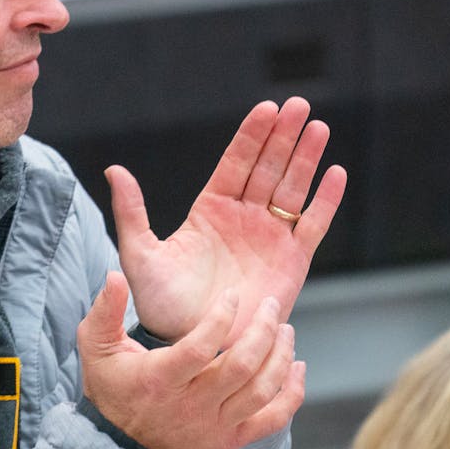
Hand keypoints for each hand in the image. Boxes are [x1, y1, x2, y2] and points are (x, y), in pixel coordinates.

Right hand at [77, 271, 305, 448]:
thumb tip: (114, 276)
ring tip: (285, 330)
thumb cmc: (112, 389)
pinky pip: (272, 421)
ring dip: (280, 358)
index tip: (232, 295)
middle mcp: (191, 405)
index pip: (199, 349)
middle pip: (241, 369)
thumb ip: (104, 310)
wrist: (121, 448)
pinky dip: (292, 395)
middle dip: (263, 332)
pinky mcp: (230, 439)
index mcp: (160, 380)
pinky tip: (297, 367)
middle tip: (271, 307)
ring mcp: (214, 425)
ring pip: (261, 392)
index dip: (220, 319)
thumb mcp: (96, 348)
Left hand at [106, 97, 346, 340]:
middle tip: (300, 105)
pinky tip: (335, 173)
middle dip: (284, 135)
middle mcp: (243, 217)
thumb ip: (131, 212)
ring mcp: (269, 237)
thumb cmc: (162, 303)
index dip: (253, 135)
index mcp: (211, 209)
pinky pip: (312, 225)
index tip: (268, 108)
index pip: (236, 162)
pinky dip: (325, 201)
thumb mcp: (140, 255)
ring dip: (306, 158)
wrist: (194, 343)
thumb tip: (114, 171)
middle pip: (268, 167)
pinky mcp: (292, 261)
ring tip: (319, 127)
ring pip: (292, 189)